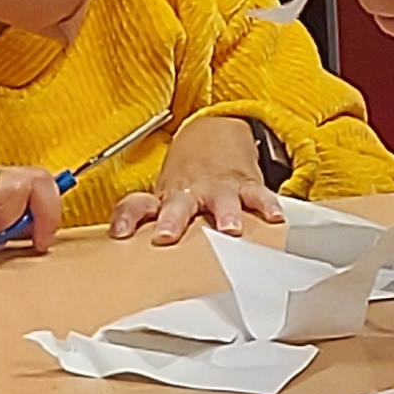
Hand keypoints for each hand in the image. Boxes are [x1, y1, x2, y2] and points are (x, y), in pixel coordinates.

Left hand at [116, 117, 285, 242]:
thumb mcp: (166, 194)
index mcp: (166, 196)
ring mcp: (218, 188)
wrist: (215, 133)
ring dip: (225, 213)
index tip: (120, 233)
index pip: (138, 205)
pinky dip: (266, 205)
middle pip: (177, 206)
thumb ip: (156, 222)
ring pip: (220, 200)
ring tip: (230, 228)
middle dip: (172, 221)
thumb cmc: (188, 175)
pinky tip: (273, 217)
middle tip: (167, 236)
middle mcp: (190, 192)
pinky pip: (257, 195)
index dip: (127, 218)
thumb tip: (132, 260)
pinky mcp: (245, 185)